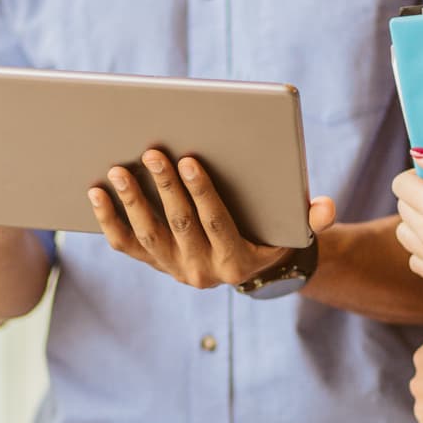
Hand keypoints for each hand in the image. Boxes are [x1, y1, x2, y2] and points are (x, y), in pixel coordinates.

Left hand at [88, 149, 335, 288]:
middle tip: (152, 151)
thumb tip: (326, 208)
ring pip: (147, 234)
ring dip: (130, 201)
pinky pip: (126, 244)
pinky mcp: (153, 262)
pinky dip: (108, 219)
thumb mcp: (295, 229)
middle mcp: (203, 272)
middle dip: (164, 187)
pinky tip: (96, 193)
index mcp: (237, 262)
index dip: (202, 193)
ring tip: (118, 169)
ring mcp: (174, 269)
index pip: (217, 224)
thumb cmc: (273, 231)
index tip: (190, 160)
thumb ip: (312, 218)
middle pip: (179, 225)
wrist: (252, 264)